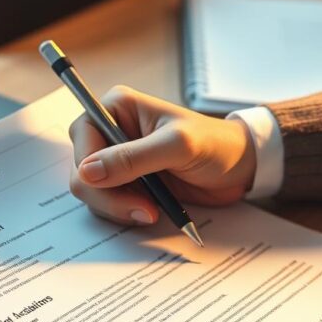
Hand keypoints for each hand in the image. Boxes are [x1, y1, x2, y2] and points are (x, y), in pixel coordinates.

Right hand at [68, 85, 256, 224]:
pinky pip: (108, 203)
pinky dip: (124, 213)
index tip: (123, 190)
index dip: (93, 170)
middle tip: (144, 210)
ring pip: (92, 192)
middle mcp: (111, 132)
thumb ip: (133, 158)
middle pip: (82, 170)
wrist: (239, 167)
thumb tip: (87, 172)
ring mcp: (117, 160)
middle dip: (108, 196)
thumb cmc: (214, 145)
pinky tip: (151, 211)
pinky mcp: (127, 183)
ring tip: (152, 211)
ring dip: (118, 208)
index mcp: (116, 108)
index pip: (82, 139)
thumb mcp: (177, 147)